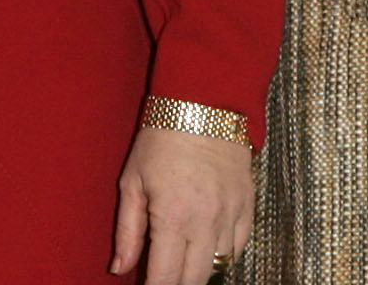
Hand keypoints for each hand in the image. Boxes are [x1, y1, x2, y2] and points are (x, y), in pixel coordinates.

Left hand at [111, 124, 249, 284]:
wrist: (205, 101)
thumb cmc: (161, 138)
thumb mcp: (133, 181)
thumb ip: (127, 231)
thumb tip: (120, 269)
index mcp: (173, 217)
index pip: (165, 279)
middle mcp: (207, 222)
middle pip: (194, 281)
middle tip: (162, 277)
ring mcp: (231, 214)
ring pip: (219, 267)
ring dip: (198, 273)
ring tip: (182, 264)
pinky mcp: (247, 205)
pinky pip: (239, 248)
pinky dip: (223, 256)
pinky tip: (206, 250)